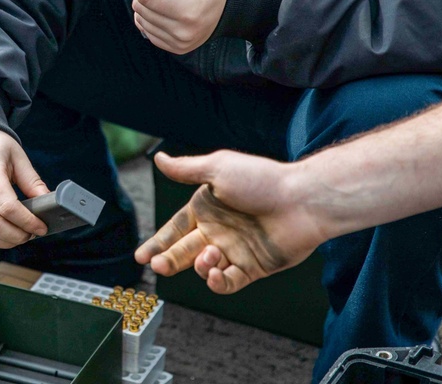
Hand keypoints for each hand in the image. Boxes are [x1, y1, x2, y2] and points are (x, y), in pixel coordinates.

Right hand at [0, 126, 49, 247]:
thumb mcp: (16, 155)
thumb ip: (32, 181)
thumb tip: (47, 203)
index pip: (8, 207)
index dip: (27, 222)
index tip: (41, 227)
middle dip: (16, 236)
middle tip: (30, 235)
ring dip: (2, 241)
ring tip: (18, 237)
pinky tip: (0, 236)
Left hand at [132, 0, 230, 54]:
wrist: (233, 8)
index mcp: (190, 11)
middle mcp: (182, 32)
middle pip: (141, 8)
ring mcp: (178, 43)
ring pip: (141, 20)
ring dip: (142, 2)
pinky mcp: (176, 48)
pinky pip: (147, 31)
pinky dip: (147, 17)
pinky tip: (156, 5)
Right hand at [135, 151, 327, 293]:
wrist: (300, 201)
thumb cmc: (261, 180)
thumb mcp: (217, 168)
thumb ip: (186, 169)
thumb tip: (158, 158)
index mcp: (207, 207)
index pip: (175, 228)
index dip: (158, 242)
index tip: (141, 255)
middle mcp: (218, 230)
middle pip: (184, 251)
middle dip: (168, 259)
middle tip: (157, 264)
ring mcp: (235, 250)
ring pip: (203, 268)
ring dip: (199, 265)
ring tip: (209, 254)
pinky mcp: (252, 268)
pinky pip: (227, 282)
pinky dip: (217, 281)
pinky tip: (216, 271)